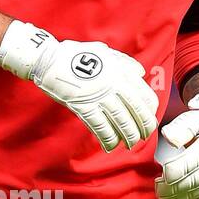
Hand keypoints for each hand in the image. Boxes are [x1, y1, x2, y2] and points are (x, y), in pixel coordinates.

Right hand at [0, 20, 157, 151]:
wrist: (49, 60)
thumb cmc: (75, 54)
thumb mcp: (104, 52)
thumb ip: (125, 62)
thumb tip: (141, 73)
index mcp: (120, 72)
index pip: (144, 95)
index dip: (150, 110)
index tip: (148, 119)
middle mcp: (113, 85)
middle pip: (136, 111)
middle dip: (143, 127)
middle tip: (143, 137)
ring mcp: (98, 97)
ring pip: (120, 121)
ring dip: (127, 136)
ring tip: (130, 144)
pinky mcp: (83, 107)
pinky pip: (100, 127)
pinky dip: (107, 139)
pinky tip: (110, 146)